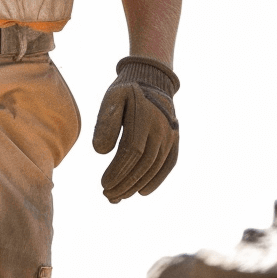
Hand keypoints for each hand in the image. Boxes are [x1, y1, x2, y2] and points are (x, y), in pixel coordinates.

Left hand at [93, 57, 178, 200]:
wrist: (152, 80)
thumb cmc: (127, 91)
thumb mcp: (112, 98)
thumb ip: (105, 122)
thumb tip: (101, 152)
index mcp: (144, 117)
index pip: (131, 152)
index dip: (118, 171)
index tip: (103, 183)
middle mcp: (162, 128)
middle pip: (144, 164)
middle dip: (125, 183)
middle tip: (107, 195)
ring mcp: (171, 135)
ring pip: (155, 167)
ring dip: (136, 185)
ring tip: (118, 197)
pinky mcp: (175, 140)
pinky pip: (168, 164)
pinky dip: (157, 180)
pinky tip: (141, 192)